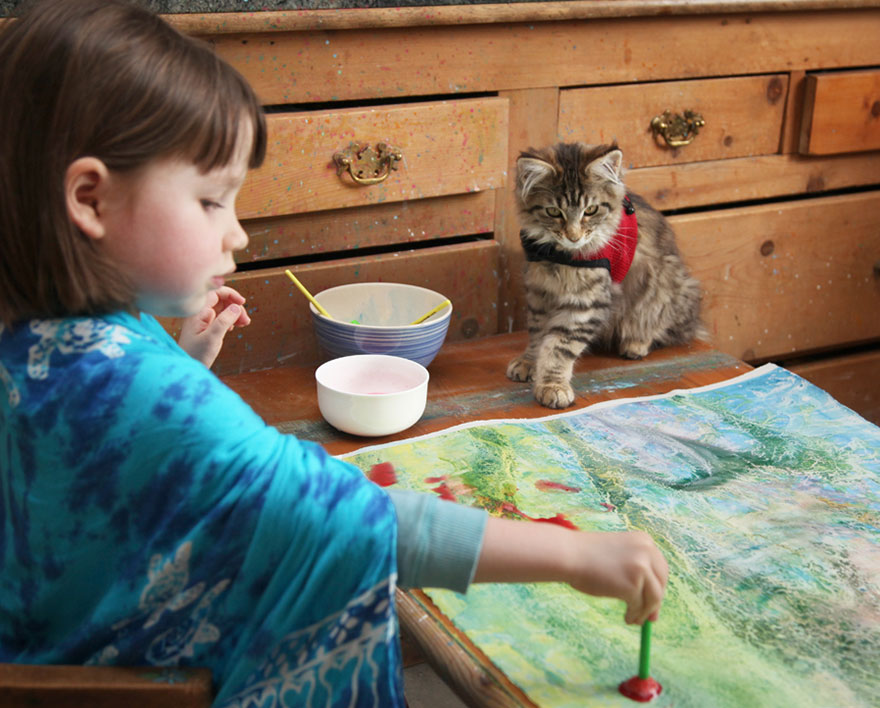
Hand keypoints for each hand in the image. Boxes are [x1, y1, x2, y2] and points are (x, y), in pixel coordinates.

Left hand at [177, 286, 250, 367]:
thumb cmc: (196, 354)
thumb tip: (236, 307)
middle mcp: (199, 313)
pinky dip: (230, 320)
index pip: (215, 293)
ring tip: (243, 324)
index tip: (242, 302)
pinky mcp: (205, 327)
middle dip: (235, 306)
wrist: (186, 366)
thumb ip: (224, 320)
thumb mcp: (212, 337)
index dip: (231, 294)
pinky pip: (220, 317)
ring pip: (222, 309)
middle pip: (221, 300)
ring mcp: (202, 320)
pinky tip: (233, 328)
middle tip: (245, 320)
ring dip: (234, 313)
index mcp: (198, 312)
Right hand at [473, 518, 667, 625]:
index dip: (658, 585)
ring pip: (654, 597)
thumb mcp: (618, 554)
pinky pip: (640, 606)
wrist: (569, 555)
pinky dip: (635, 615)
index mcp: (644, 540)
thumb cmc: (586, 556)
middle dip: (656, 601)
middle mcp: (647, 551)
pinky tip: (627, 618)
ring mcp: (641, 568)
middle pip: (662, 582)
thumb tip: (651, 597)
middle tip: (650, 617)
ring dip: (646, 611)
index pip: (660, 566)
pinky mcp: (633, 586)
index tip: (653, 601)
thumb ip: (635, 568)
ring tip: (635, 620)